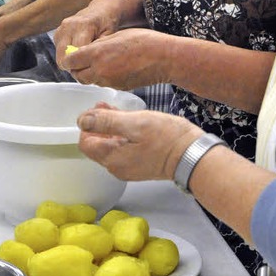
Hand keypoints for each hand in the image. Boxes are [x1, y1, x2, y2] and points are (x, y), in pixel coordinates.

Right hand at [53, 0, 121, 64]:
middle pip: (63, 55)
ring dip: (69, 60)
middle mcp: (69, 25)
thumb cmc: (107, 23)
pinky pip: (58, 50)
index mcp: (84, 25)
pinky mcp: (57, 32)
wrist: (100, 10)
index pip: (75, 52)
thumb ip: (98, 48)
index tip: (88, 69)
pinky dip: (66, 54)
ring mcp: (61, 28)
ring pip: (59, 55)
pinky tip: (78, 52)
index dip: (81, 65)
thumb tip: (90, 63)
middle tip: (85, 67)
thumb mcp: (109, 36)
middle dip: (73, 65)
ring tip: (82, 58)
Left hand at [60, 28, 168, 88]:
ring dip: (90, 73)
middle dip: (78, 68)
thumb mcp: (116, 35)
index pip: (70, 60)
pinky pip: (104, 84)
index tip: (72, 55)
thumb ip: (98, 44)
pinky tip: (113, 68)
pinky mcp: (118, 87)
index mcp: (97, 53)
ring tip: (101, 63)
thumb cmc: (144, 41)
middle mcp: (100, 70)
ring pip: (90, 80)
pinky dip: (104, 78)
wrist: (165, 58)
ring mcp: (109, 81)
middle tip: (83, 60)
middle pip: (78, 74)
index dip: (70, 58)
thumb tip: (86, 49)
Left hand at [78, 103, 200, 181]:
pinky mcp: (140, 166)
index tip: (98, 110)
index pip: (85, 143)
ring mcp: (128, 169)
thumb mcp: (135, 123)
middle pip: (97, 145)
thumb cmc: (166, 138)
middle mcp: (116, 167)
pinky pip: (123, 150)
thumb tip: (82, 120)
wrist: (193, 155)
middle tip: (107, 106)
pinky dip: (123, 136)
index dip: (88, 125)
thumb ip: (106, 121)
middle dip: (99, 125)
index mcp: (112, 158)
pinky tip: (133, 125)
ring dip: (111, 129)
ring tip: (121, 112)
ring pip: (110, 147)